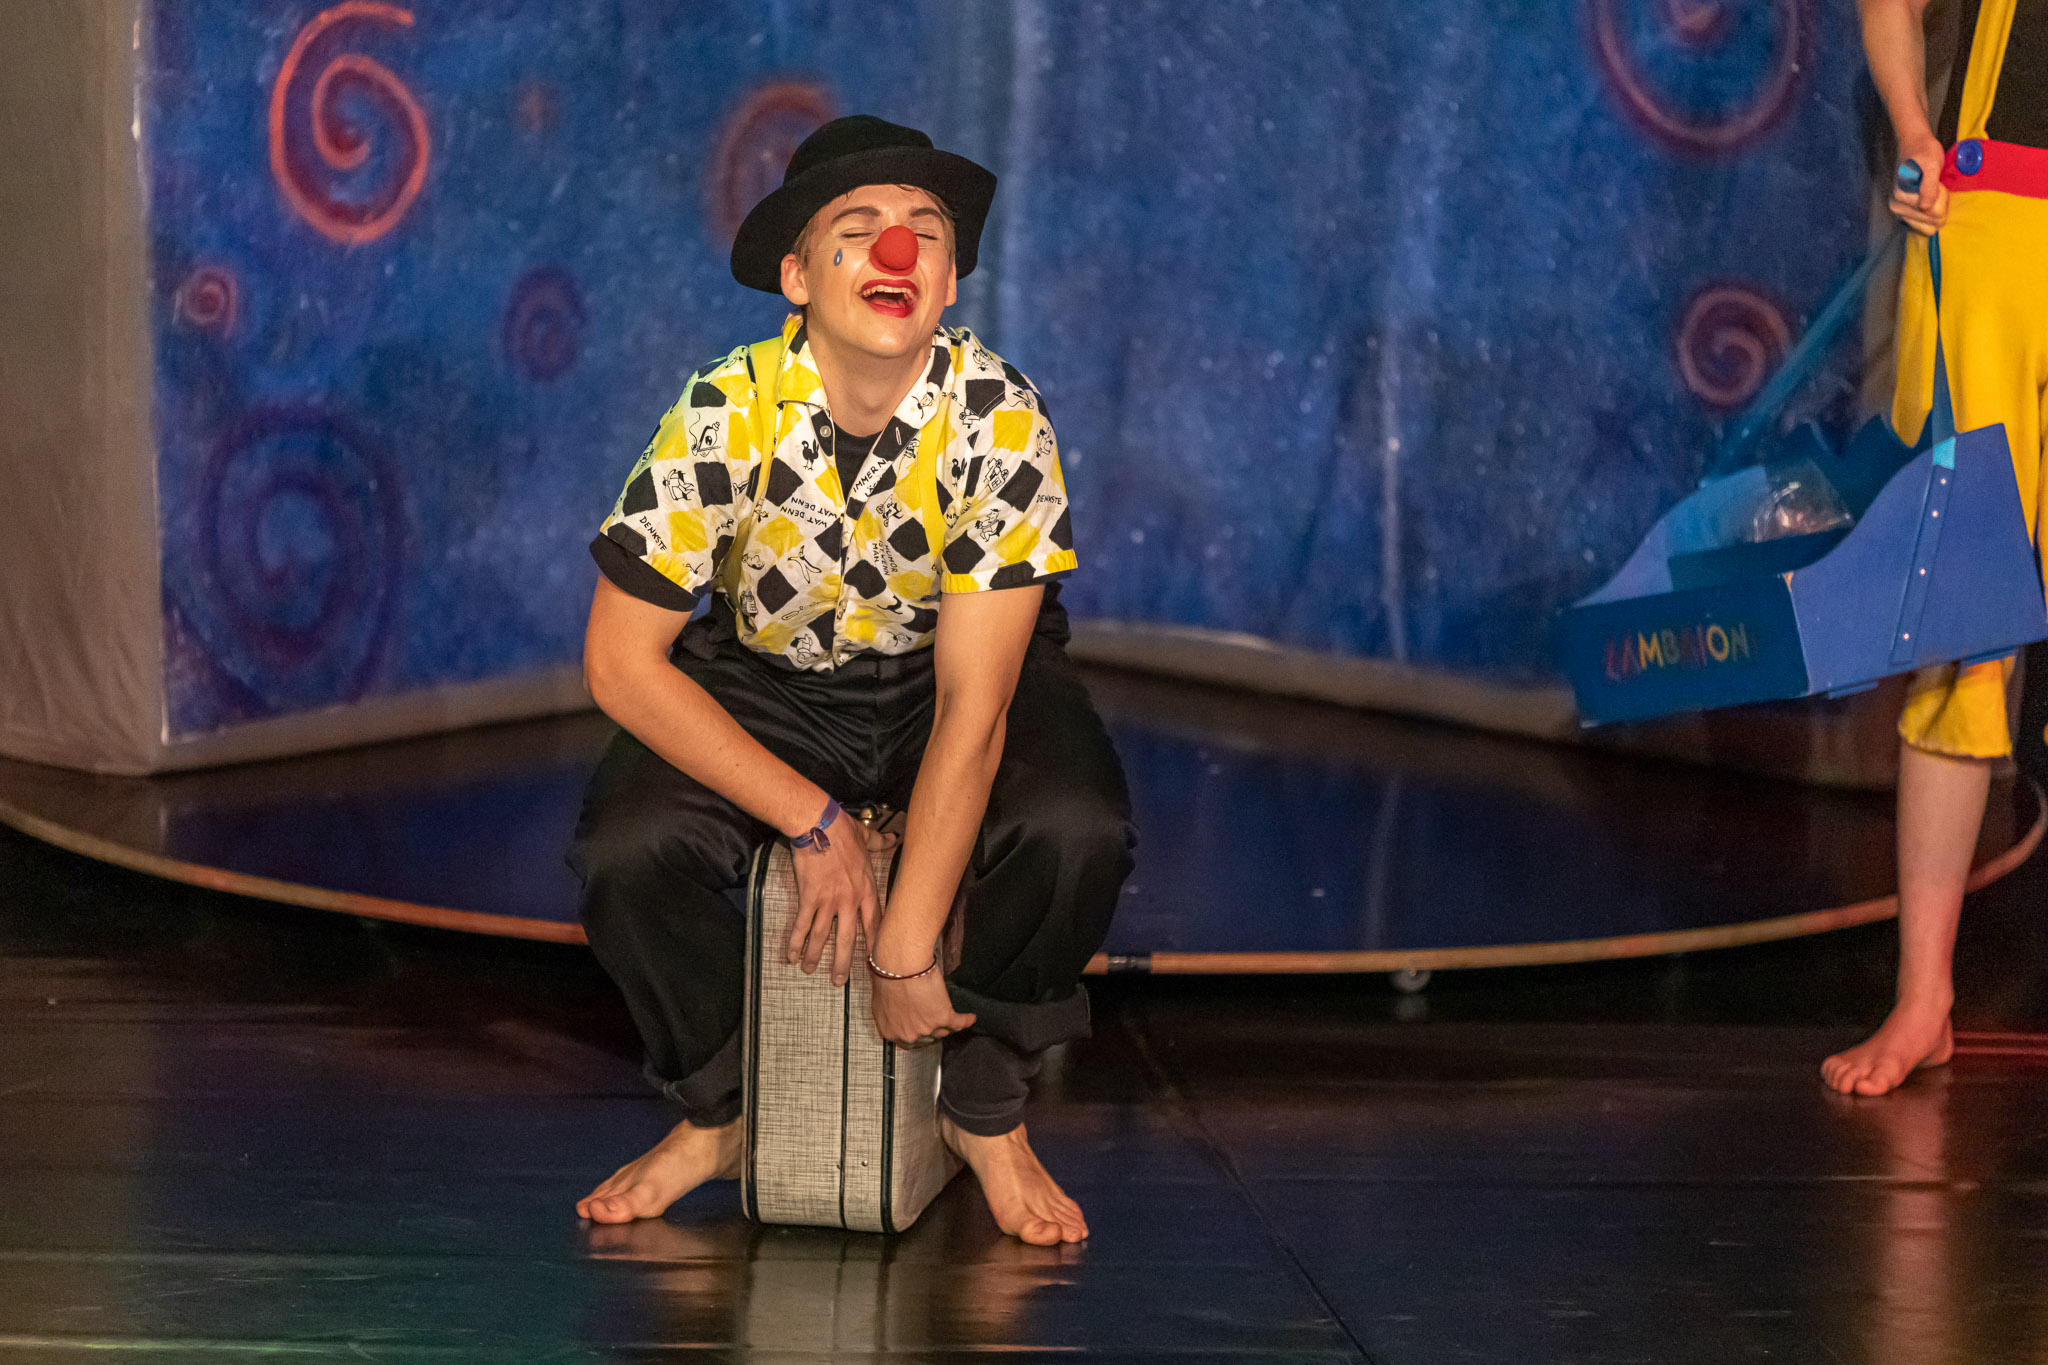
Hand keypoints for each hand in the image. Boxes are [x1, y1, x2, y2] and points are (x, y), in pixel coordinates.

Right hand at [787, 811, 895, 985]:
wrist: (819, 825)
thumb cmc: (843, 830)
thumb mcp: (867, 837)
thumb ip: (881, 842)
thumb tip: (893, 837)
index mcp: (866, 889)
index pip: (874, 924)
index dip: (874, 945)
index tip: (874, 962)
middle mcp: (850, 900)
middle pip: (848, 939)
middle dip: (843, 962)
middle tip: (838, 981)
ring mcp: (829, 901)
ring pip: (823, 937)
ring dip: (816, 956)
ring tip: (810, 970)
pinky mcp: (809, 897)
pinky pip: (802, 925)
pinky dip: (795, 942)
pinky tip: (791, 956)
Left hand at [870, 968, 975, 1046]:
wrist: (900, 966)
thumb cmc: (888, 976)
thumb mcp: (881, 999)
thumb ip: (890, 1012)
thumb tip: (896, 1012)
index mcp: (890, 1030)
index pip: (906, 1042)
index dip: (915, 1034)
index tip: (919, 1030)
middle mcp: (908, 1033)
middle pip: (925, 1039)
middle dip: (931, 1031)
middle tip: (934, 1023)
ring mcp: (926, 1028)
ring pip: (942, 1031)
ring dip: (947, 1025)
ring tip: (953, 1019)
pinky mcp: (943, 1018)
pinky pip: (958, 1023)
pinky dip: (965, 1020)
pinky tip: (969, 1018)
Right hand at [1891, 136, 1949, 235]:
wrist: (1915, 143)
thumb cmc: (1923, 152)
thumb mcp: (1931, 166)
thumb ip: (1929, 187)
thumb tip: (1924, 208)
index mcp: (1900, 198)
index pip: (1930, 212)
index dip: (1942, 199)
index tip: (1938, 183)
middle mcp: (1896, 207)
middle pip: (1929, 220)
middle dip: (1939, 204)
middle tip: (1937, 185)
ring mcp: (1900, 210)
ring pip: (1928, 223)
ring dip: (1937, 208)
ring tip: (1935, 189)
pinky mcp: (1906, 210)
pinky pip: (1924, 222)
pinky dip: (1933, 211)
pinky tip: (1933, 197)